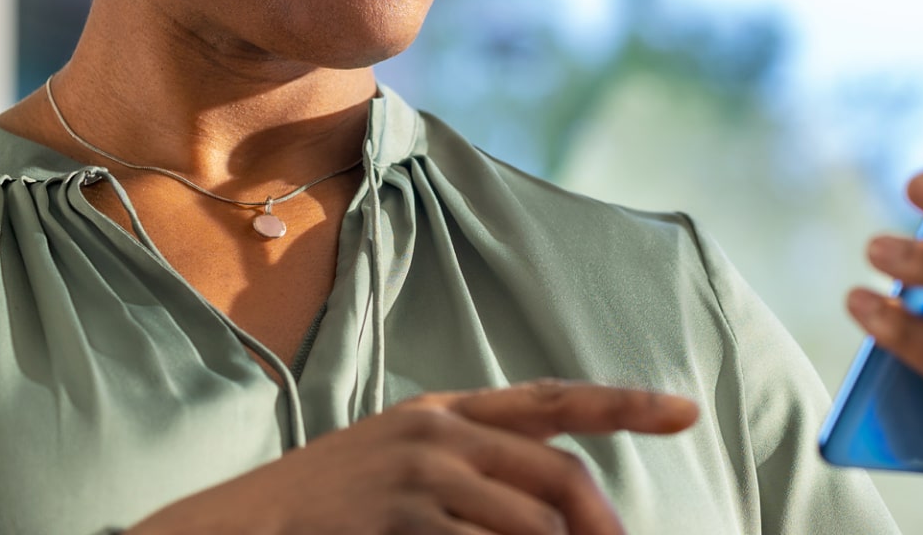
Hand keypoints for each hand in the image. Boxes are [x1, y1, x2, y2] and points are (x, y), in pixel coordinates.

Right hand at [127, 379, 698, 534]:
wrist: (238, 528)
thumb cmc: (327, 511)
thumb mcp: (401, 465)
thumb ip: (473, 467)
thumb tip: (555, 508)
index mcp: (444, 412)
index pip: (552, 400)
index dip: (624, 406)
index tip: (685, 412)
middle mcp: (438, 432)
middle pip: (558, 475)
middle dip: (600, 525)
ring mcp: (418, 473)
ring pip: (532, 522)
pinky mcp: (401, 516)